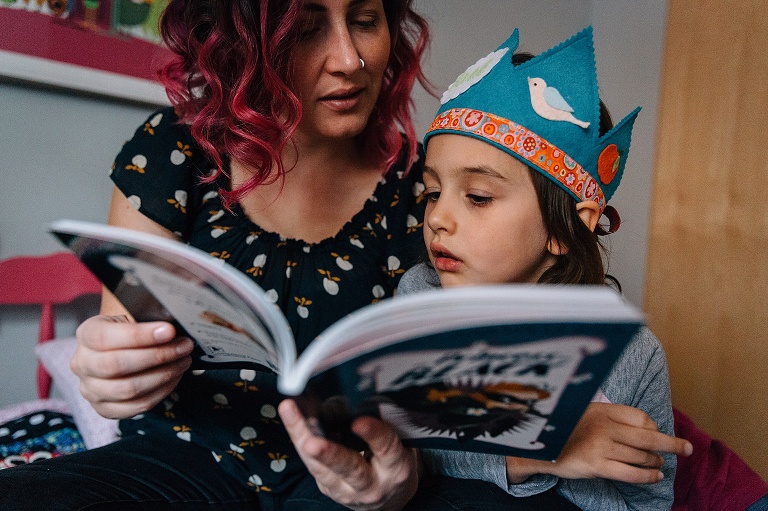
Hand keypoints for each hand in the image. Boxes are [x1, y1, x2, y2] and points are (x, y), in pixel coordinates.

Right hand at [71, 314, 193, 418]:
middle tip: (184, 347)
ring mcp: (91, 390)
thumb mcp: (132, 317)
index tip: (170, 331)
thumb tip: (174, 327)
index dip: (139, 335)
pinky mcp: (105, 409)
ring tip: (183, 361)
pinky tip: (174, 377)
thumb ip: (148, 319)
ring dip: (163, 375)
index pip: (105, 337)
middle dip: (157, 356)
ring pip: (127, 389)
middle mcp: (82, 364)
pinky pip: (136, 406)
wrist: (118, 348)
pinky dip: (161, 392)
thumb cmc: (129, 330)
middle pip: (115, 365)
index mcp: (86, 335)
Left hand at [278, 399, 419, 510]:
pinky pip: (310, 463)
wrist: (388, 496)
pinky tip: (291, 416)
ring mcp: (346, 490)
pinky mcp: (327, 488)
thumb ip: (386, 426)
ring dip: (301, 437)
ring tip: (290, 411)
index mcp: (396, 469)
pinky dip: (298, 437)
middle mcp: (371, 484)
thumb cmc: (394, 464)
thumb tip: (362, 394)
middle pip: (349, 468)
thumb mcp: (403, 445)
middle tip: (312, 442)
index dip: (373, 434)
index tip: (360, 422)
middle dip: (329, 454)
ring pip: (320, 467)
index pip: (386, 449)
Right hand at [506, 402, 692, 483]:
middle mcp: (603, 426)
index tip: (656, 432)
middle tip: (688, 449)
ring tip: (659, 465)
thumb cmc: (564, 428)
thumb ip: (611, 417)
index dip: (653, 426)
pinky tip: (656, 476)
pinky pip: (631, 473)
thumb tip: (647, 427)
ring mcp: (600, 447)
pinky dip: (648, 476)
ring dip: (655, 462)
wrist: (536, 445)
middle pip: (648, 435)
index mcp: (601, 409)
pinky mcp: (596, 466)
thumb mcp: (585, 412)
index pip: (639, 416)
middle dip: (672, 443)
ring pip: (641, 456)